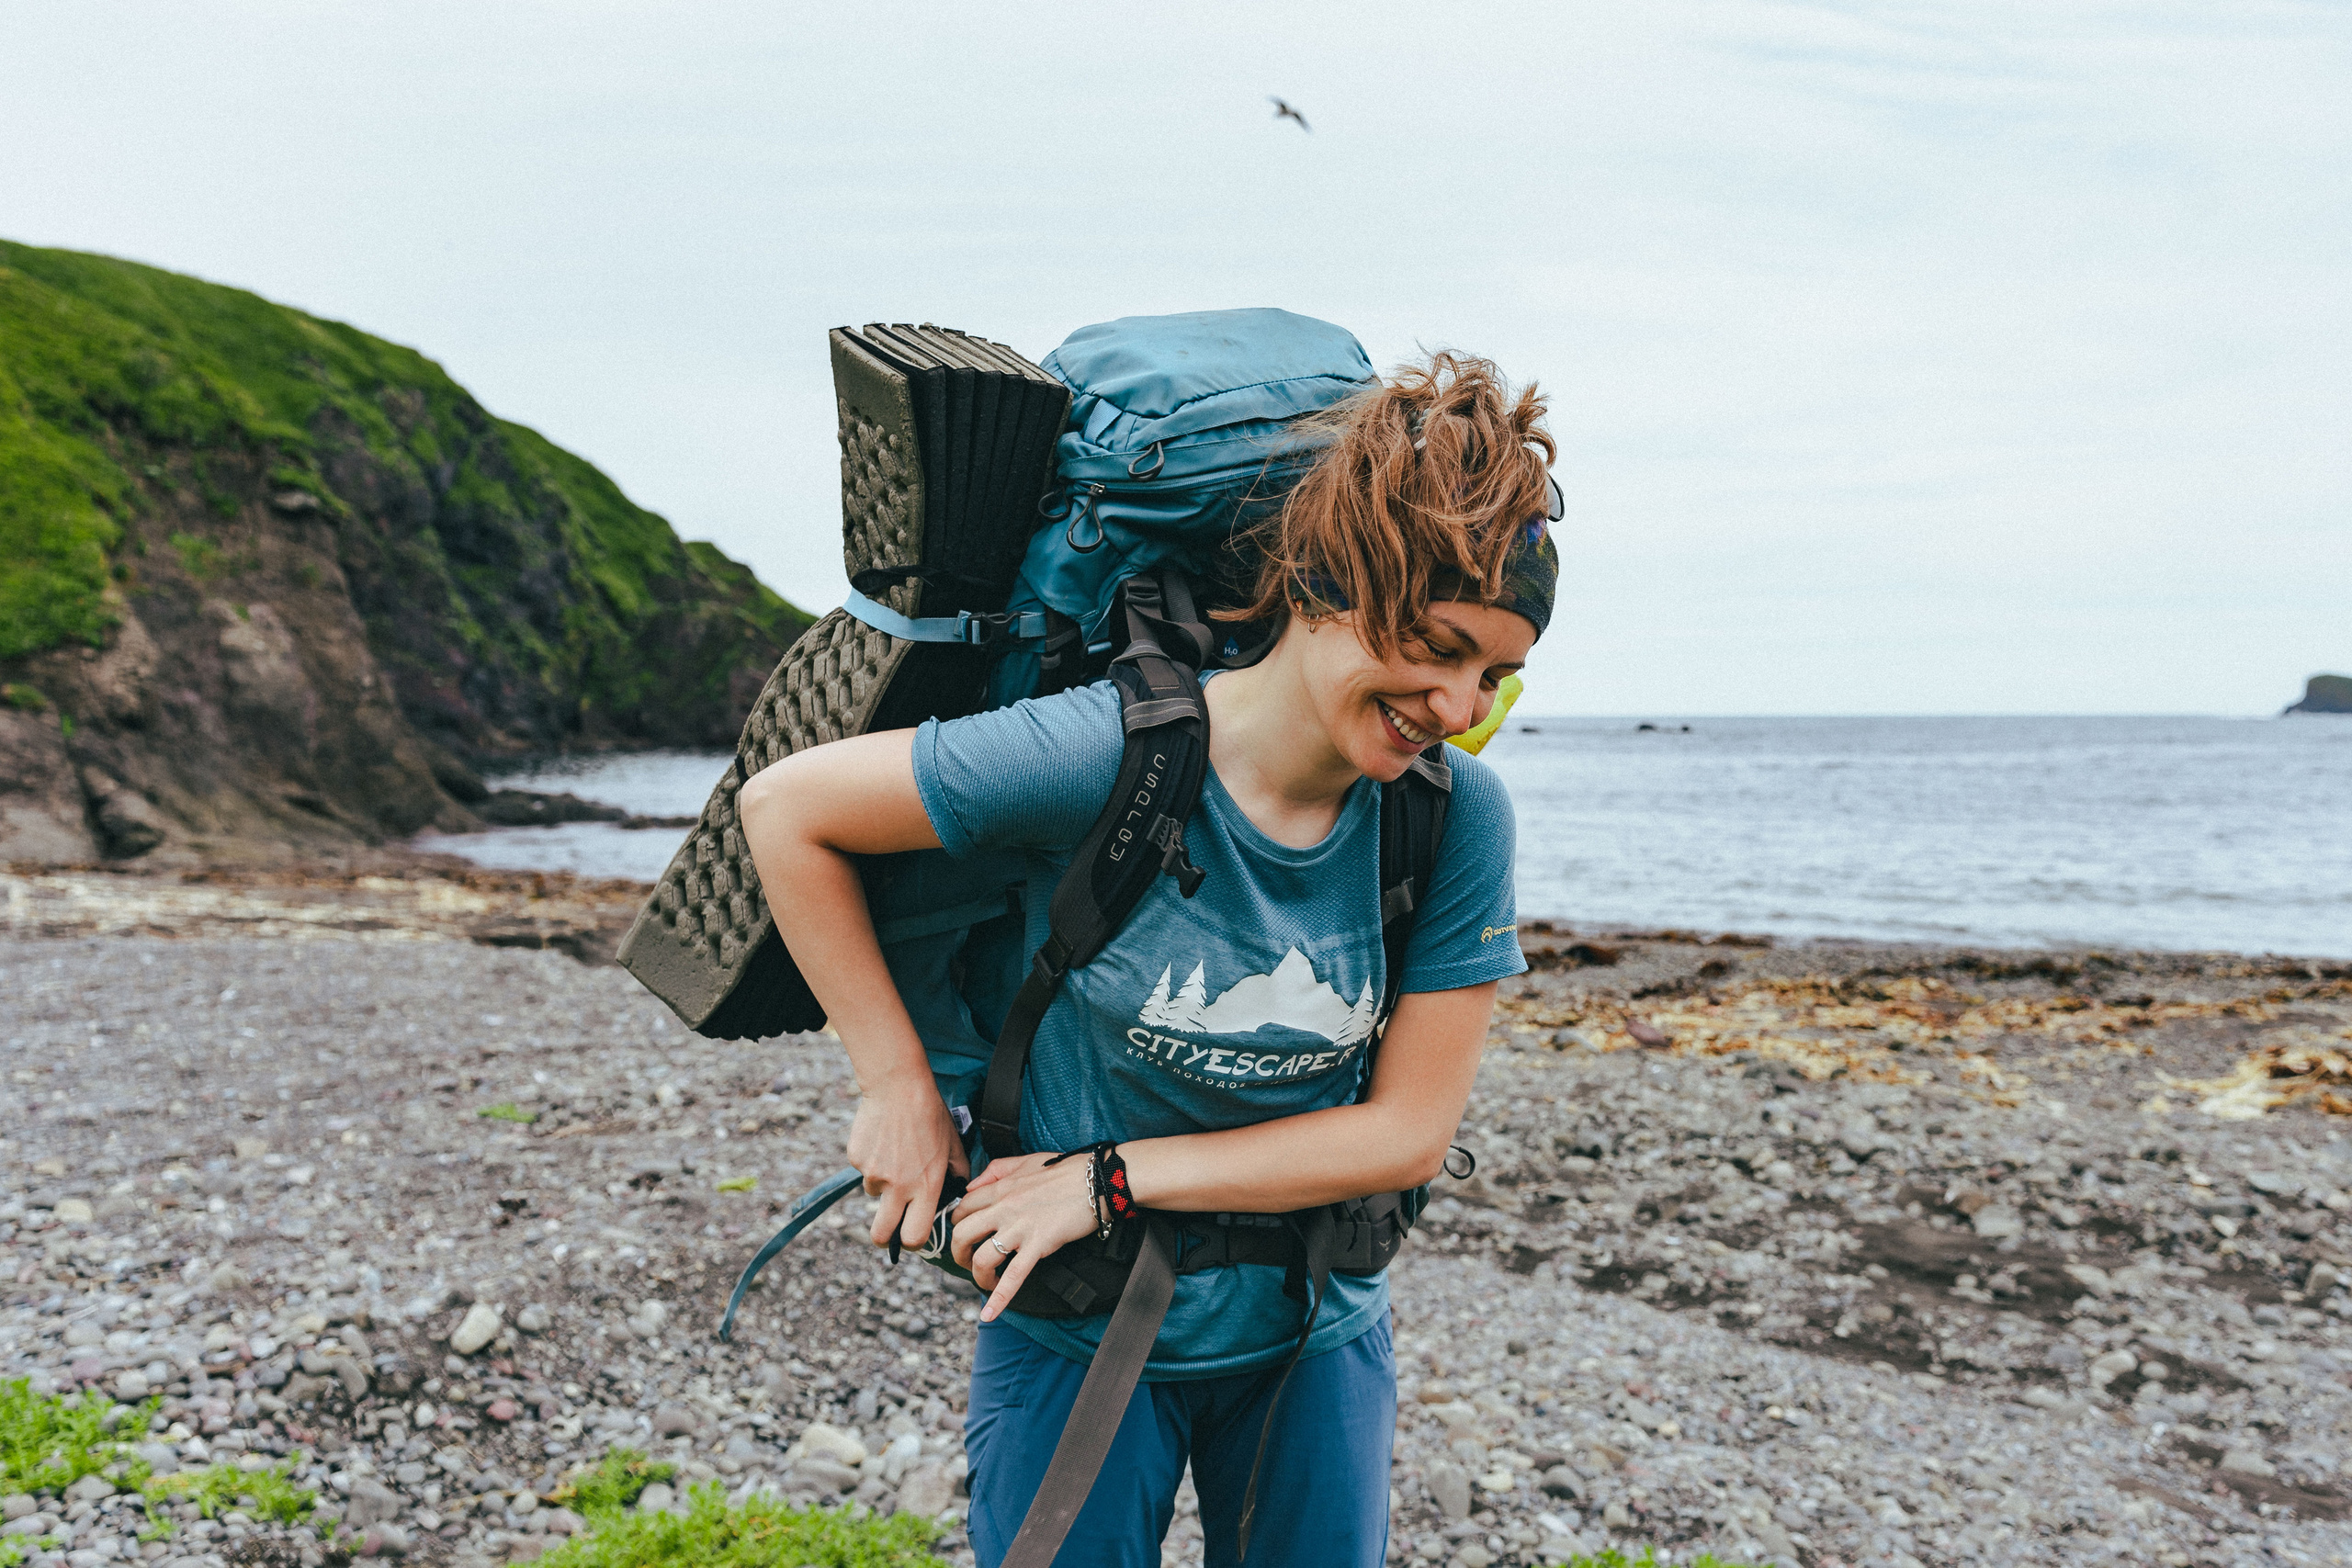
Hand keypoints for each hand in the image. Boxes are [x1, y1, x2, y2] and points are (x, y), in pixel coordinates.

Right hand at [845, 1079, 967, 1253]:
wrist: (899, 1087)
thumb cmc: (931, 1115)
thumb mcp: (953, 1145)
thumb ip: (957, 1173)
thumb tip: (958, 1191)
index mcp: (926, 1187)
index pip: (915, 1236)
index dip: (912, 1242)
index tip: (911, 1237)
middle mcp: (898, 1186)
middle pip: (881, 1234)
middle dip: (882, 1238)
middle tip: (886, 1231)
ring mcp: (874, 1174)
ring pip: (875, 1193)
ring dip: (883, 1183)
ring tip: (896, 1153)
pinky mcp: (857, 1159)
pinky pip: (864, 1169)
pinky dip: (872, 1161)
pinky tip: (883, 1139)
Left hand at [951, 1152, 1099, 1321]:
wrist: (1098, 1180)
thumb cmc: (1066, 1170)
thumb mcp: (1025, 1160)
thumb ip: (996, 1170)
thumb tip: (972, 1187)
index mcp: (1000, 1188)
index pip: (962, 1208)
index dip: (957, 1224)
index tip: (964, 1235)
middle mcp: (1004, 1208)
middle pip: (962, 1235)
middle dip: (958, 1253)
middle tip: (967, 1261)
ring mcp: (1020, 1228)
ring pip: (982, 1258)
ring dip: (977, 1276)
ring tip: (985, 1282)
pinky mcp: (1038, 1245)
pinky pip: (1013, 1276)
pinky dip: (999, 1299)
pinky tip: (989, 1313)